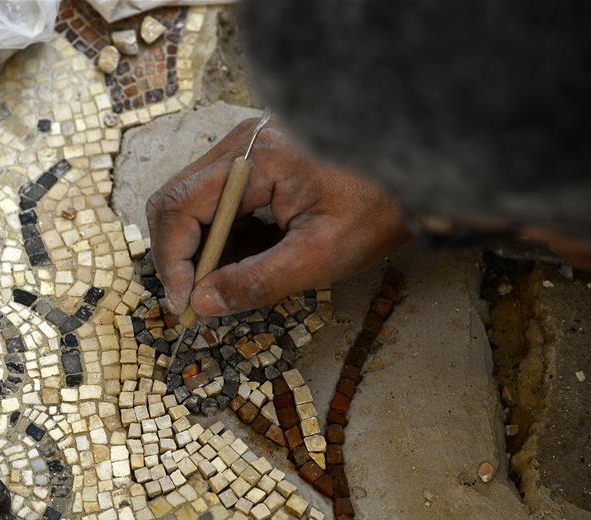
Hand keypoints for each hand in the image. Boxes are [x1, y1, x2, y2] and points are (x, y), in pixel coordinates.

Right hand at [146, 119, 410, 316]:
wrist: (418, 172)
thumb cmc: (379, 209)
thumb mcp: (321, 255)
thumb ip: (258, 281)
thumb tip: (203, 303)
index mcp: (257, 159)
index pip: (180, 206)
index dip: (173, 260)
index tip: (185, 305)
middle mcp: (241, 143)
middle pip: (176, 200)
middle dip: (180, 255)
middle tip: (196, 301)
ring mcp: (247, 148)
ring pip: (192, 202)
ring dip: (201, 249)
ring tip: (227, 285)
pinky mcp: (256, 160)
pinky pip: (218, 201)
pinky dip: (222, 237)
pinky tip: (247, 260)